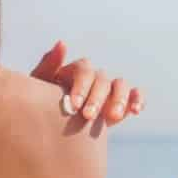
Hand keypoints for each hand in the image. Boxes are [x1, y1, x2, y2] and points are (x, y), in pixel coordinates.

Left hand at [30, 40, 144, 125]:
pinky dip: (138, 99)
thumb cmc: (40, 108)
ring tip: (113, 116)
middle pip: (101, 79)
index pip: (83, 70)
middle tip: (89, 116)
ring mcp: (108, 89)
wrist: (49, 133)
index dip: (80, 86)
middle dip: (97, 98)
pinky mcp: (121, 103)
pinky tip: (135, 111)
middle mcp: (93, 77)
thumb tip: (62, 43)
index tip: (74, 106)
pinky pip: (134, 95)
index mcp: (74, 72)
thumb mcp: (39, 90)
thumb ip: (47, 67)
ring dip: (118, 99)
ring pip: (120, 85)